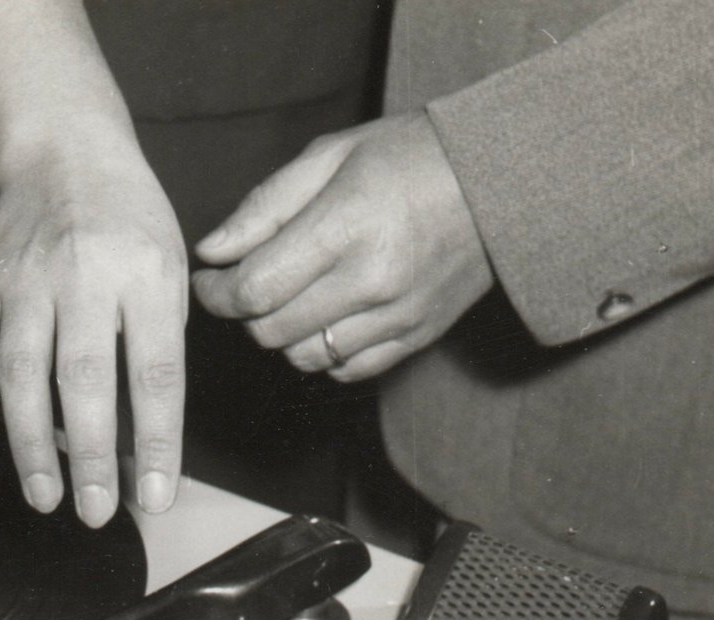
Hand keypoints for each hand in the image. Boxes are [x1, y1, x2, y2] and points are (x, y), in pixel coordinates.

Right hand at [0, 143, 187, 526]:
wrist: (66, 149)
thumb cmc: (128, 221)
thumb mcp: (169, 270)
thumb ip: (159, 345)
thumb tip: (146, 442)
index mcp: (144, 275)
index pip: (156, 373)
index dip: (157, 443)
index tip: (155, 497)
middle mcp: (83, 275)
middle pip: (85, 379)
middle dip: (92, 455)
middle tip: (96, 512)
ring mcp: (24, 277)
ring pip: (21, 372)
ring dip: (30, 443)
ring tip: (44, 497)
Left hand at [191, 112, 492, 382]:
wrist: (502, 179)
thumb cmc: (410, 157)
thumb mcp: (331, 156)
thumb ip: (264, 207)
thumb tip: (212, 252)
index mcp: (346, 226)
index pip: (255, 289)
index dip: (217, 292)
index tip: (210, 279)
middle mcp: (372, 280)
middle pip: (271, 330)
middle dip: (246, 311)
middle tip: (249, 282)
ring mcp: (397, 315)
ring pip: (303, 356)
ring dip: (283, 334)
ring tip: (292, 297)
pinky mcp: (416, 336)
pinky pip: (344, 370)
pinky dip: (323, 351)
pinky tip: (328, 315)